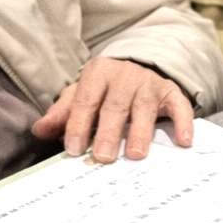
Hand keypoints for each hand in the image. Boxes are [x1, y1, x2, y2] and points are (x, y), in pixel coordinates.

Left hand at [31, 57, 194, 162]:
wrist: (140, 64)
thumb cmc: (105, 88)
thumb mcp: (81, 94)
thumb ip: (62, 113)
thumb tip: (39, 131)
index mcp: (98, 74)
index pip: (86, 99)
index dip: (79, 123)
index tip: (75, 147)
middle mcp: (125, 76)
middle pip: (115, 105)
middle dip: (109, 132)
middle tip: (104, 157)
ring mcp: (149, 83)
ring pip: (144, 107)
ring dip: (140, 131)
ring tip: (135, 154)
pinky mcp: (171, 91)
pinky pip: (179, 106)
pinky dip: (183, 122)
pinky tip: (183, 141)